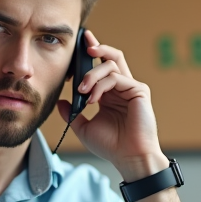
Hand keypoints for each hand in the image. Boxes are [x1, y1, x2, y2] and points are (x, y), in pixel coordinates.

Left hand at [55, 30, 168, 180]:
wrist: (128, 158)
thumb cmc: (111, 145)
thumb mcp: (84, 128)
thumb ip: (72, 114)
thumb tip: (61, 102)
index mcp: (110, 93)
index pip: (102, 66)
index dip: (93, 52)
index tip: (80, 44)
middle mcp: (122, 87)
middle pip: (111, 56)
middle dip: (97, 47)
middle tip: (84, 45)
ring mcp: (131, 87)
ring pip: (110, 65)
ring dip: (91, 74)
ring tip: (81, 90)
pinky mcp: (139, 91)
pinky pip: (116, 78)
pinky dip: (100, 86)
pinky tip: (92, 99)